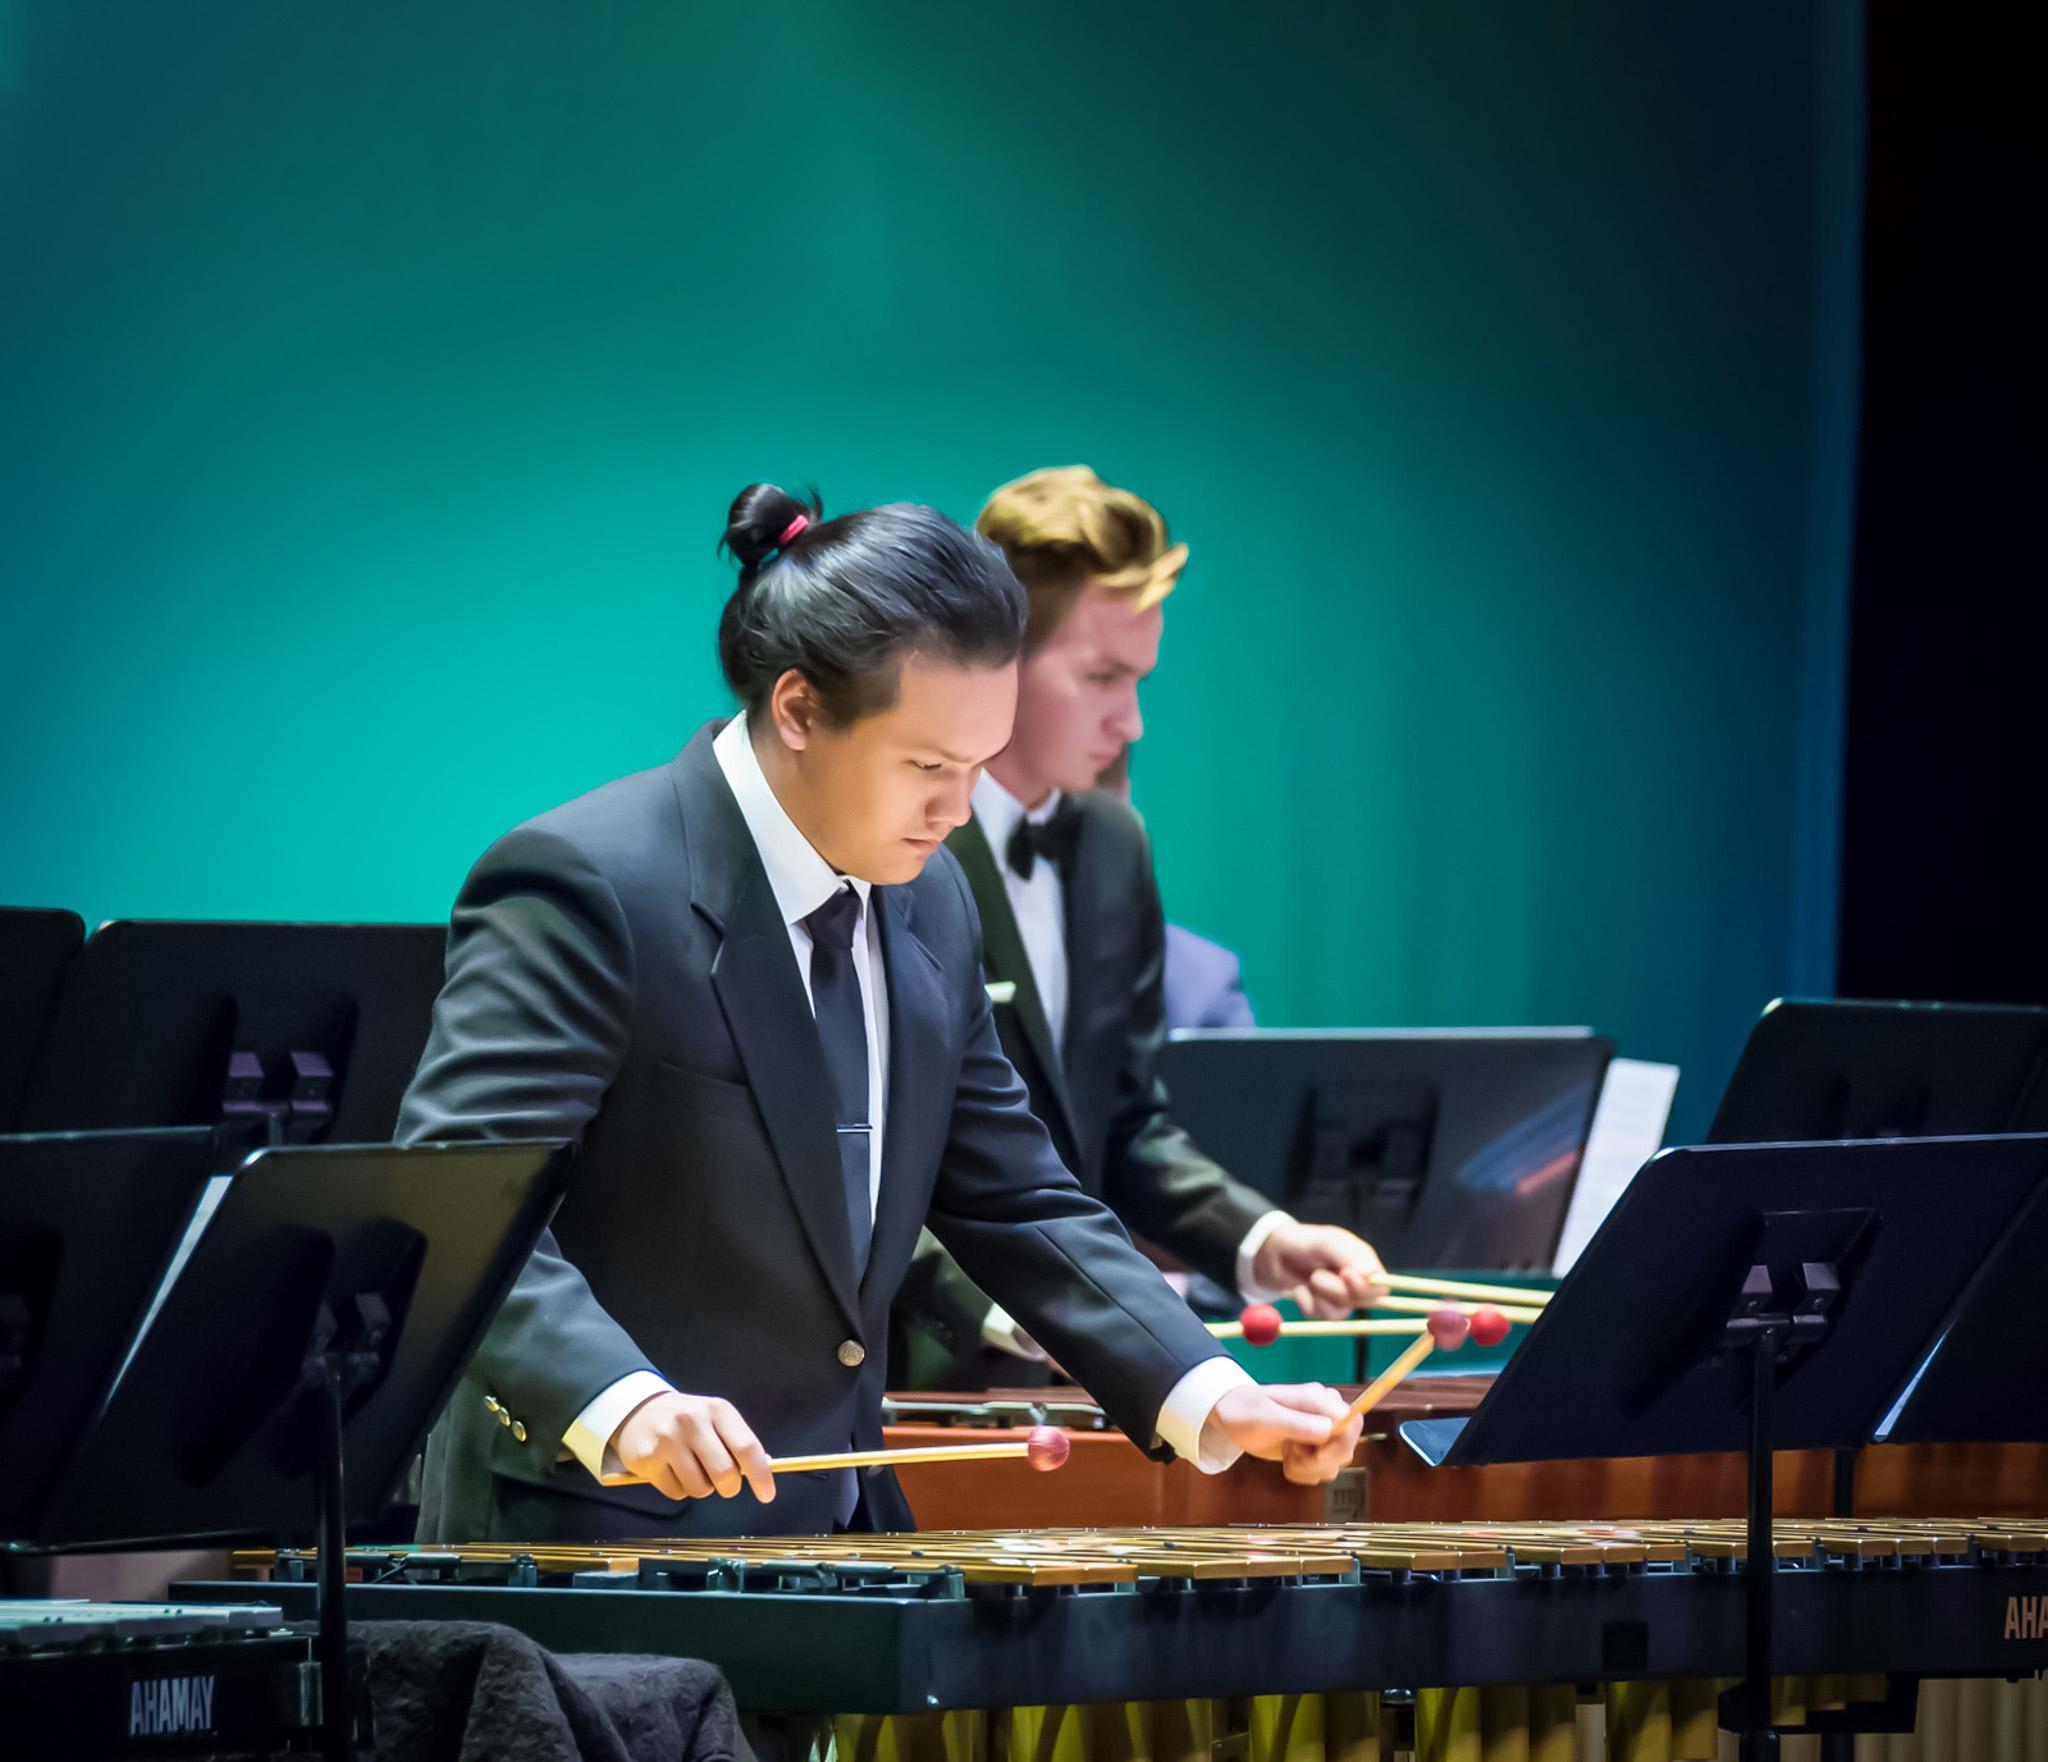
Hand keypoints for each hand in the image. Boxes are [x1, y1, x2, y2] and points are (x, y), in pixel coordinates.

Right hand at [610, 1391, 775, 1502]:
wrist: (640, 1411)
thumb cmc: (688, 1419)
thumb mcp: (716, 1418)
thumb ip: (738, 1441)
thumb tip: (766, 1467)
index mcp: (717, 1410)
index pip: (746, 1447)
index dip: (760, 1475)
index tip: (767, 1495)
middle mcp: (692, 1421)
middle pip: (724, 1473)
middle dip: (729, 1487)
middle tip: (724, 1483)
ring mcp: (668, 1439)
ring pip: (700, 1488)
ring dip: (702, 1488)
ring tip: (693, 1470)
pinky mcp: (648, 1458)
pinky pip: (676, 1493)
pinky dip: (680, 1490)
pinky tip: (673, 1471)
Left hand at [1199, 1382, 1362, 1485]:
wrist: (1232, 1416)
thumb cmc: (1244, 1410)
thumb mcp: (1264, 1417)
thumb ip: (1296, 1423)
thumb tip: (1327, 1430)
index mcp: (1317, 1399)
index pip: (1351, 1422)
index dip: (1338, 1445)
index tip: (1312, 1453)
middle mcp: (1325, 1413)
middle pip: (1346, 1447)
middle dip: (1319, 1462)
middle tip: (1291, 1455)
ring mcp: (1322, 1431)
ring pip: (1336, 1462)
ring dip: (1310, 1469)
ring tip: (1287, 1455)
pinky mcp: (1315, 1447)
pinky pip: (1325, 1469)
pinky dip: (1307, 1473)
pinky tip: (1290, 1461)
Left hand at [1251, 1221, 1388, 1317]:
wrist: (1271, 1254)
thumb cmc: (1302, 1242)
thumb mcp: (1324, 1242)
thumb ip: (1347, 1255)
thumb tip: (1371, 1273)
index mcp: (1363, 1261)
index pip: (1381, 1286)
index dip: (1366, 1287)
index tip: (1345, 1275)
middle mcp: (1356, 1281)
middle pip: (1362, 1303)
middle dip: (1336, 1291)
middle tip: (1315, 1276)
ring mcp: (1341, 1296)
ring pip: (1341, 1312)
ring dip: (1320, 1297)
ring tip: (1308, 1278)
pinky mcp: (1324, 1308)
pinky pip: (1322, 1317)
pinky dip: (1308, 1303)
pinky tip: (1300, 1289)